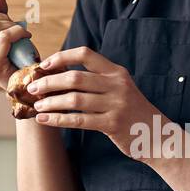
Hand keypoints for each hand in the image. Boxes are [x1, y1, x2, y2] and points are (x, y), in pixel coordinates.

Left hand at [26, 47, 159, 157]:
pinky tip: (44, 120)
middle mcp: (117, 84)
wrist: (157, 136)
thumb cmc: (131, 112)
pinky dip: (57, 120)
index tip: (44, 65)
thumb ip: (97, 81)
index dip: (62, 57)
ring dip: (51, 102)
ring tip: (37, 105)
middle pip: (75, 77)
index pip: (85, 54)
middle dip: (49, 82)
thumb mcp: (120, 89)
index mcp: (116, 72)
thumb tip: (59, 77)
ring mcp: (116, 104)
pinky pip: (78, 120)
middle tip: (32, 87)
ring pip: (74, 99)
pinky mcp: (113, 124)